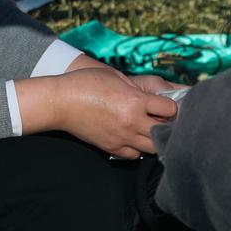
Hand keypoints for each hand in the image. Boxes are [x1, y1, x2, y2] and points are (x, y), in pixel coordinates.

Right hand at [16, 66, 177, 157]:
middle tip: (163, 120)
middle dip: (168, 125)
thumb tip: (154, 96)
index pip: (170, 109)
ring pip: (153, 147)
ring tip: (150, 130)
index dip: (171, 106)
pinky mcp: (112, 147)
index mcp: (134, 101)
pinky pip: (135, 155)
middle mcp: (132, 122)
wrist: (59, 102)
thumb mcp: (114, 76)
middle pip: (165, 132)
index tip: (166, 105)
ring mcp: (122, 137)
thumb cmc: (84, 83)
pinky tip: (134, 138)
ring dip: (155, 139)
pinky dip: (138, 148)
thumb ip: (137, 88)